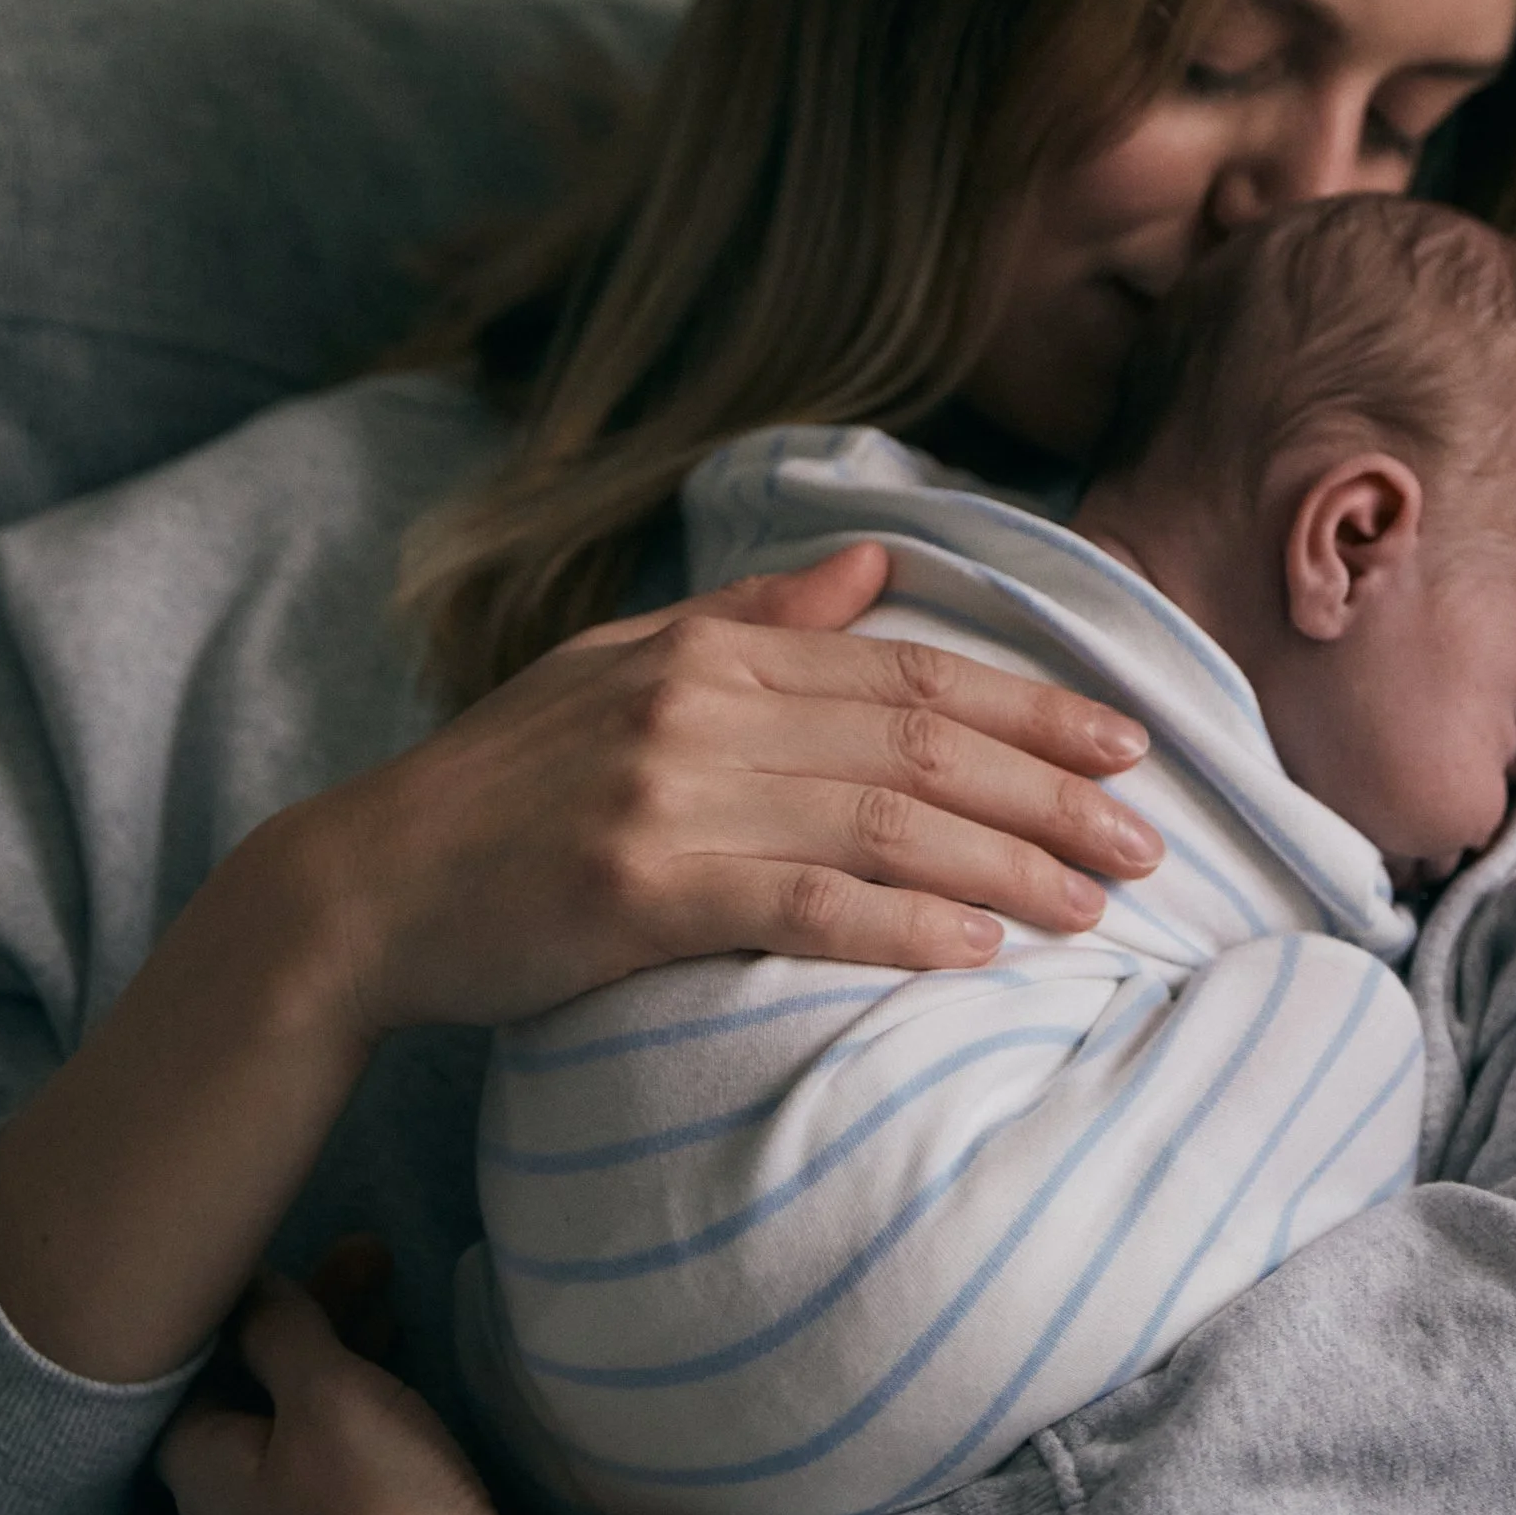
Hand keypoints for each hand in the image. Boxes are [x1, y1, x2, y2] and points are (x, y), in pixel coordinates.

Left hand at [159, 1246, 778, 1514]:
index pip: (188, 1369)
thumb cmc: (380, 1512)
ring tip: (399, 1310)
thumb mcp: (327, 1394)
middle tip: (377, 1257)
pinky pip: (327, 1480)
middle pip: (251, 1398)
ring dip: (338, 1367)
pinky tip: (401, 1405)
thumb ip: (279, 1331)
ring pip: (293, 1439)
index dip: (237, 1303)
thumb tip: (240, 1288)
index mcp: (201, 1478)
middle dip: (305, 1323)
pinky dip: (356, 1422)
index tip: (301, 1249)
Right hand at [283, 543, 1164, 1043]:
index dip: (1029, 707)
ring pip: (880, 820)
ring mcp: (668, 796)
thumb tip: (877, 565)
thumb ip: (753, 615)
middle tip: (1148, 841)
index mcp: (709, 650)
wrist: (367, 888)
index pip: (908, 672)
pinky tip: (977, 950)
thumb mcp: (619, 666)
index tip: (1125, 745)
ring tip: (1095, 906)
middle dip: (1048, 790)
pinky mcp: (637, 890)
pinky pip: (798, 903)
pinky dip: (898, 922)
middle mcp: (700, 706)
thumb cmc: (503, 784)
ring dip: (1003, 864)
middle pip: (916, 742)